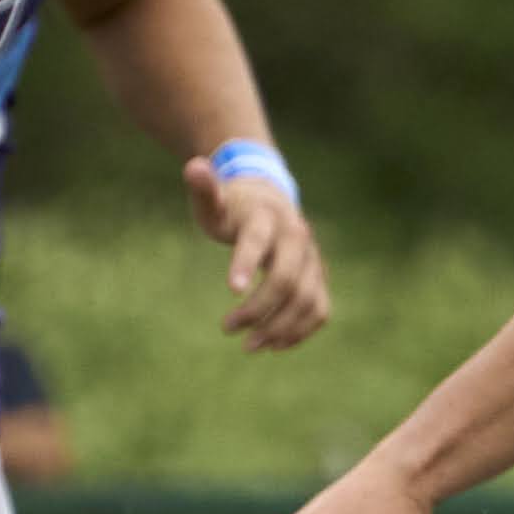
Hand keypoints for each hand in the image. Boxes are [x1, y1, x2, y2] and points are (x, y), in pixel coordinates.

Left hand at [185, 157, 330, 351]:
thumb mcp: (214, 199)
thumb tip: (194, 167)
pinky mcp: (319, 278)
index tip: (231, 291)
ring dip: (279, 328)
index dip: (246, 263)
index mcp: (267, 217)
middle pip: (287, 279)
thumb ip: (204, 188)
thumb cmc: (233, 206)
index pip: (259, 240)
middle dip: (258, 308)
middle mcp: (297, 237)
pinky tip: (273, 346)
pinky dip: (300, 332)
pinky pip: (319, 309)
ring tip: (248, 346)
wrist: (269, 201)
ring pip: (307, 300)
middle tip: (226, 328)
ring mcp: (313, 259)